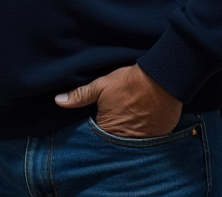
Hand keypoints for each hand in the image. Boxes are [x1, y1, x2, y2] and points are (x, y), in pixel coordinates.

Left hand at [55, 64, 182, 138]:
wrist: (162, 79)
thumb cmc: (130, 82)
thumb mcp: (101, 86)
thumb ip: (80, 95)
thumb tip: (58, 101)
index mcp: (108, 130)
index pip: (97, 138)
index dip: (96, 130)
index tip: (98, 121)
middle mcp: (126, 141)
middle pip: (114, 142)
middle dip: (112, 135)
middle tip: (116, 120)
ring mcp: (145, 140)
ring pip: (132, 142)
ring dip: (130, 135)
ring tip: (131, 121)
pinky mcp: (160, 136)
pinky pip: (149, 140)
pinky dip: (146, 133)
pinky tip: (144, 122)